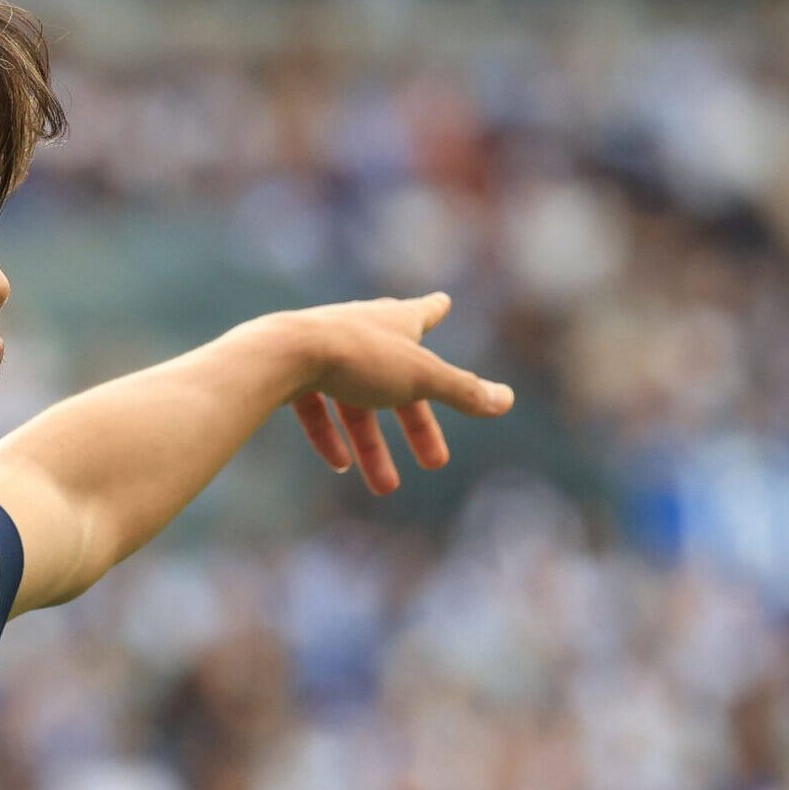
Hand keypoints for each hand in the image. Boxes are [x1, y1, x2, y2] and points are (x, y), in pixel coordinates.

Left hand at [282, 294, 513, 493]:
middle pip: (396, 381)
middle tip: (436, 461)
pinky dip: (330, 436)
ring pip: (355, 404)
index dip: (433, 311)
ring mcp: (323, 351)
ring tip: (385, 488)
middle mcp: (359, 331)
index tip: (442, 302)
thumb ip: (462, 391)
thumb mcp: (420, 378)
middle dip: (417, 424)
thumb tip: (506, 401)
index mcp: (393, 322)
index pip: (421, 314)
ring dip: (372, 446)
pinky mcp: (292, 372)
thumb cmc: (357, 358)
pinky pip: (316, 408)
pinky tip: (339, 464)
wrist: (282, 354)